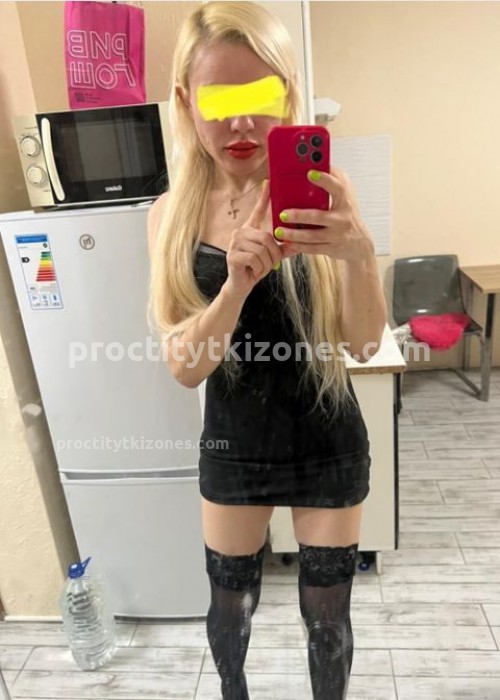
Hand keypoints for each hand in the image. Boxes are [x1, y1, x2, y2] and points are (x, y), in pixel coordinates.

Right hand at [225, 180, 283, 298]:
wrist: (240, 285)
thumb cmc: (255, 268)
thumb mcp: (271, 256)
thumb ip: (283, 247)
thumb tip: (299, 242)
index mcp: (250, 229)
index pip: (258, 210)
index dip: (264, 197)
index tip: (269, 182)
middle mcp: (241, 232)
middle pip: (267, 237)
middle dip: (273, 254)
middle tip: (269, 263)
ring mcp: (235, 243)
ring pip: (262, 249)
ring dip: (267, 263)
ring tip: (260, 268)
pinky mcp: (232, 255)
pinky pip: (255, 259)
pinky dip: (259, 268)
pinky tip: (254, 271)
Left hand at [275, 167, 374, 261]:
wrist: (359, 243)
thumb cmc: (346, 214)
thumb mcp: (344, 196)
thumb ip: (333, 181)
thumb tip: (316, 162)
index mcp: (344, 201)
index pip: (336, 187)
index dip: (324, 180)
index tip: (309, 173)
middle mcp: (342, 218)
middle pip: (318, 216)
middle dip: (299, 216)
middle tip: (283, 214)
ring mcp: (337, 235)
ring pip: (312, 235)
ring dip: (294, 234)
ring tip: (279, 231)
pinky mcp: (332, 249)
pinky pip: (313, 248)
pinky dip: (299, 246)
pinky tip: (287, 243)